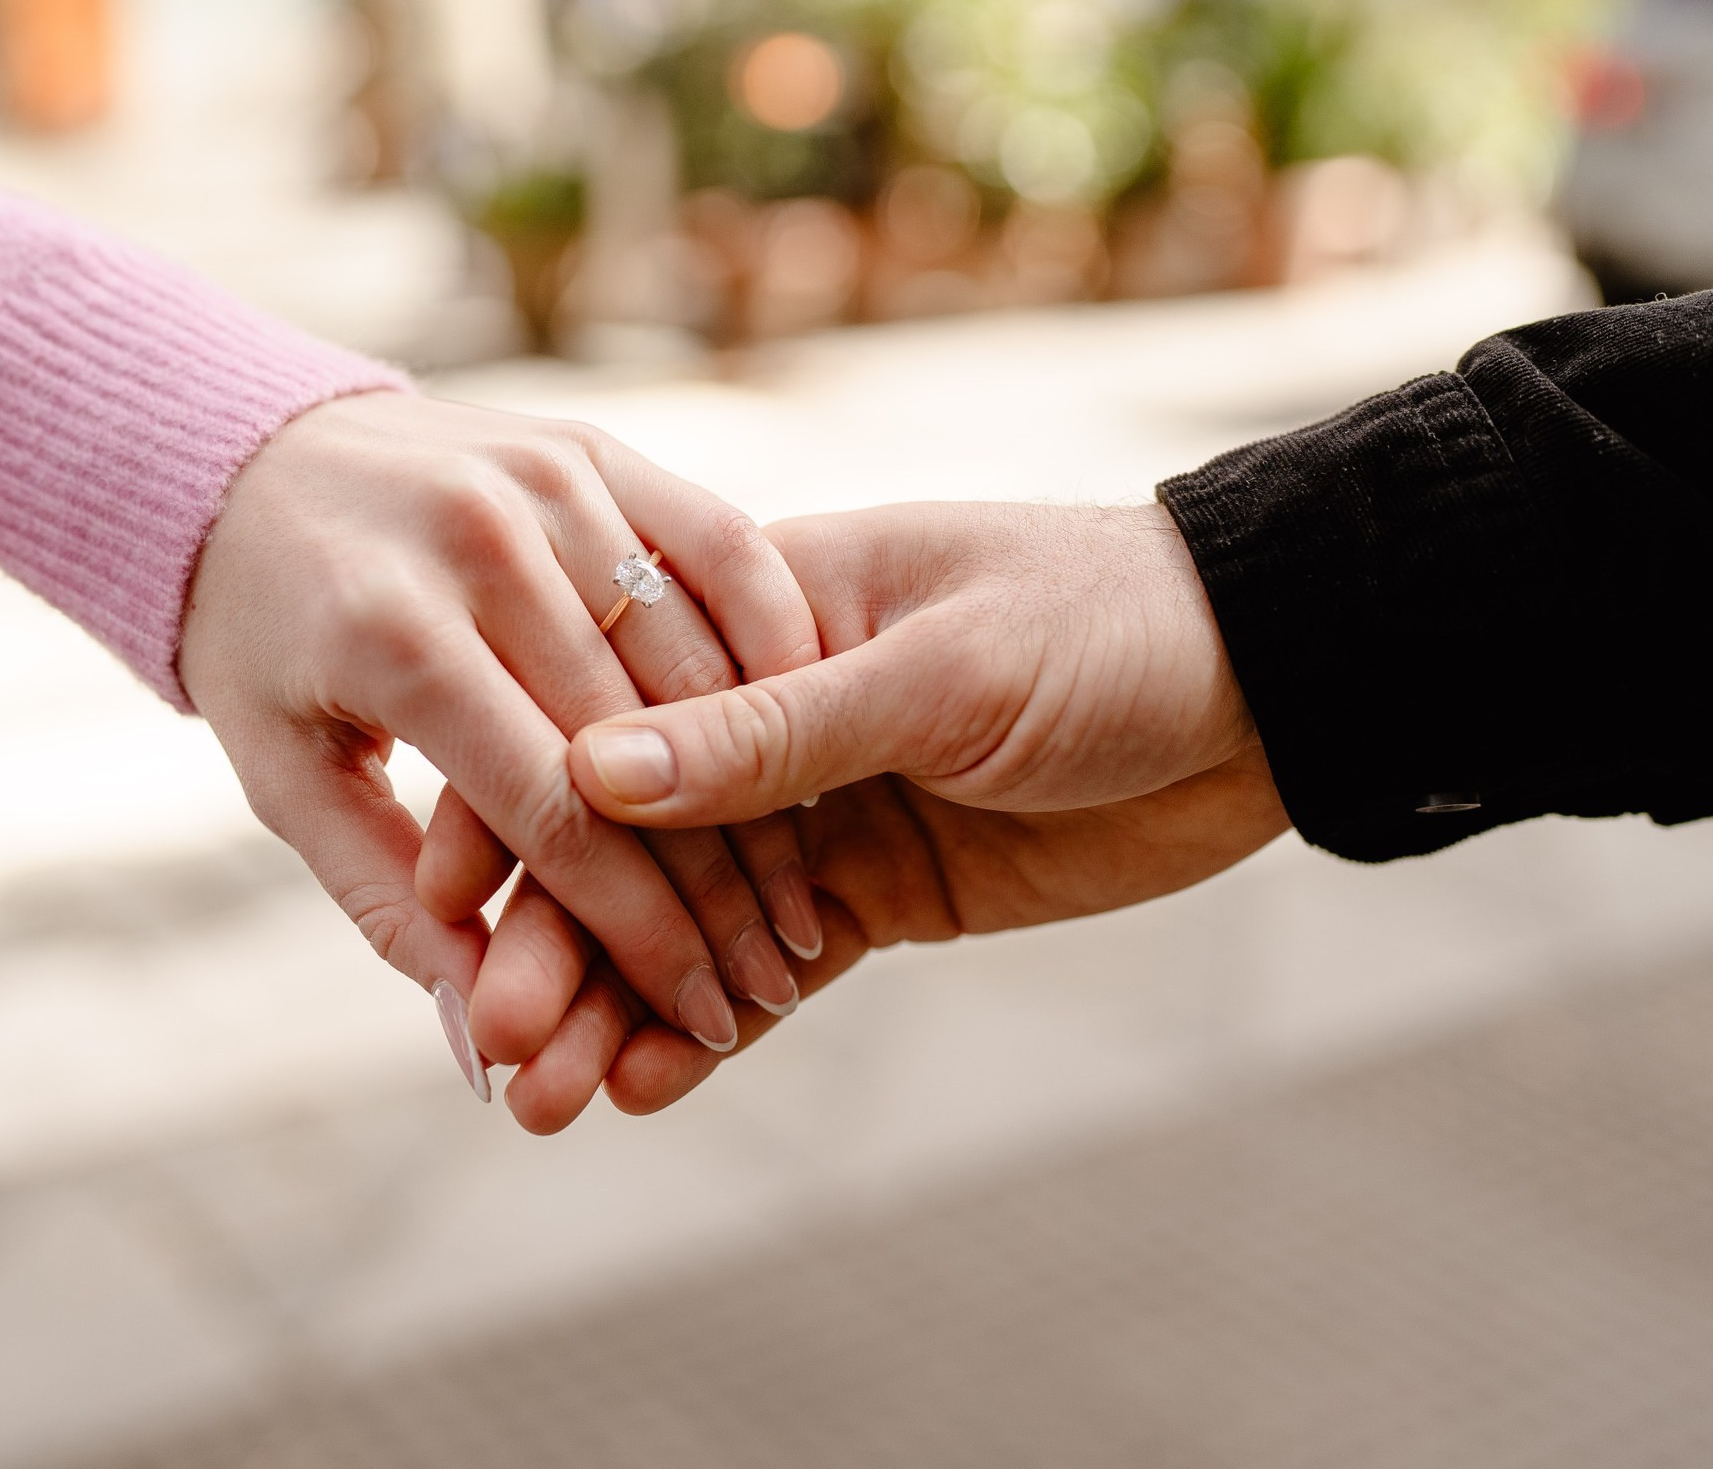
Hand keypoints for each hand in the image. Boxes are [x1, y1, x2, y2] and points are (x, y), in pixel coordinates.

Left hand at [178, 392, 823, 1094]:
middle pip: (642, 742)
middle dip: (720, 883)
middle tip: (774, 977)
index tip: (707, 1015)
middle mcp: (478, 542)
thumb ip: (389, 904)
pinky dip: (776, 639)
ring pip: (697, 652)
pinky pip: (719, 544)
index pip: (554, 810)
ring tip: (801, 892)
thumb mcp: (288, 779)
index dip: (642, 930)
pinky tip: (813, 731)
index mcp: (391, 636)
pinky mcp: (592, 445)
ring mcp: (543, 480)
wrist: (243, 457)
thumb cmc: (266, 644)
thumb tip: (483, 1037)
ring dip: (770, 780)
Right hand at [439, 501, 1290, 1128]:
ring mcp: (816, 808)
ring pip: (683, 919)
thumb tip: (590, 766)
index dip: (514, 811)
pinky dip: (707, 1030)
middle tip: (497, 1046)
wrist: (1267, 684)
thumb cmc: (1106, 625)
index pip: (600, 713)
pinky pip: (767, 970)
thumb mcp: (940, 667)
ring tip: (543, 1101)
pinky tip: (640, 1087)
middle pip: (624, 838)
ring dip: (611, 1005)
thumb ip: (771, 727)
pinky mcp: (873, 892)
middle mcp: (764, 712)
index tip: (445, 906)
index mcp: (757, 610)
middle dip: (553, 940)